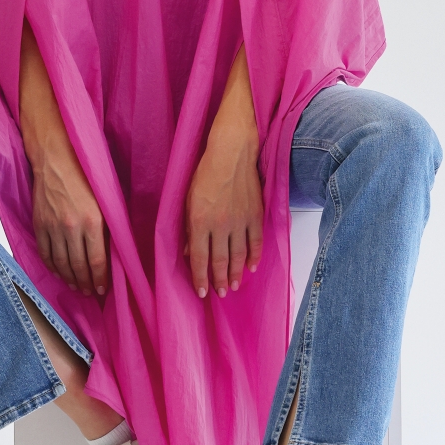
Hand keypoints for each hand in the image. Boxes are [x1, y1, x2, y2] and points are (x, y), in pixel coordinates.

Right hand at [31, 148, 109, 300]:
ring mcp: (52, 227)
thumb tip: (111, 253)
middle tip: (88, 292)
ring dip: (68, 278)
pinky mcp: (39, 224)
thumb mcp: (104, 200)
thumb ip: (106, 226)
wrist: (56, 160)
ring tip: (75, 286)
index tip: (101, 290)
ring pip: (60, 263)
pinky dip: (51, 266)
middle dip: (84, 283)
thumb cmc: (85, 176)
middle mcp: (71, 227)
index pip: (97, 260)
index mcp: (92, 221)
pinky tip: (58, 272)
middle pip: (78, 265)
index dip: (99, 279)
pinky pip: (45, 253)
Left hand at [183, 51, 262, 297]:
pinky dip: (254, 257)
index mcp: (200, 222)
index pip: (199, 258)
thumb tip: (188, 251)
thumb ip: (187, 228)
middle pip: (220, 261)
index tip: (202, 292)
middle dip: (219, 280)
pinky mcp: (256, 215)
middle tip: (220, 293)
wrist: (232, 151)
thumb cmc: (205, 172)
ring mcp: (241, 222)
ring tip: (233, 286)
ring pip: (238, 256)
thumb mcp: (187, 199)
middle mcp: (221, 226)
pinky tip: (251, 267)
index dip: (200, 278)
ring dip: (235, 273)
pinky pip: (256, 242)